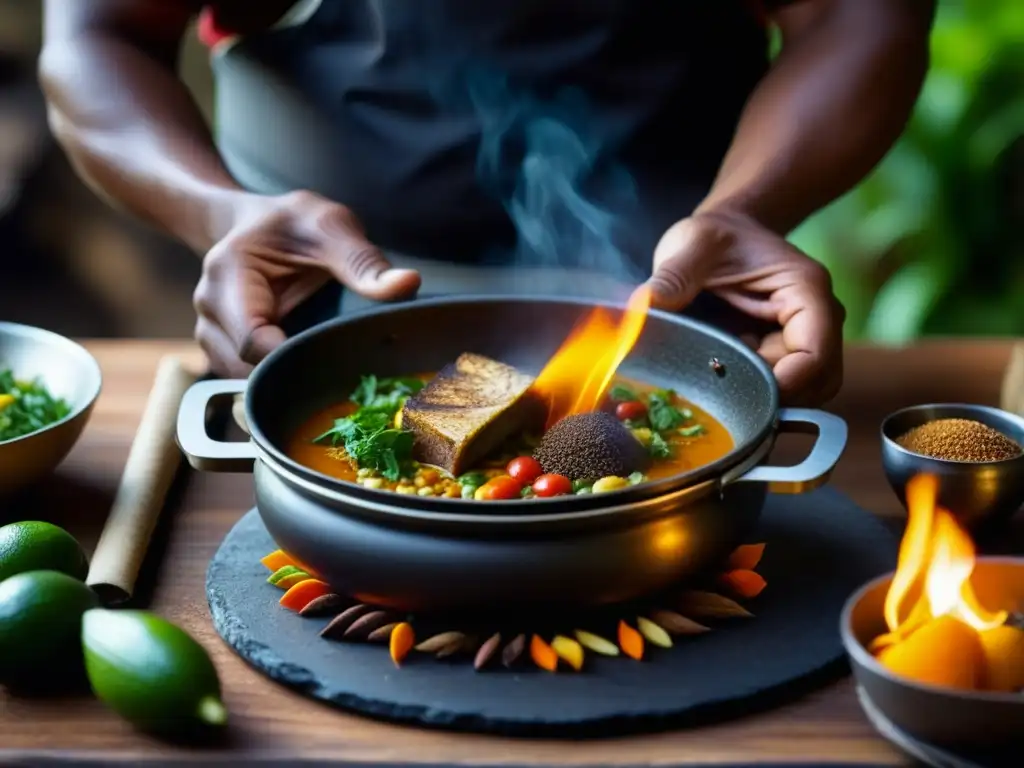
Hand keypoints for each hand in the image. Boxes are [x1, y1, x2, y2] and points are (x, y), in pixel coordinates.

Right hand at [193, 191, 420, 375]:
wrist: (256, 224)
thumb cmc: (292, 224)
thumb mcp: (331, 227)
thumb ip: (363, 260)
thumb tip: (408, 285)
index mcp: (229, 275)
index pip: (251, 340)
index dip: (290, 358)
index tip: (335, 357)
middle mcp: (210, 310)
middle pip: (245, 368)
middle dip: (292, 374)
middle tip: (342, 368)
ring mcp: (211, 334)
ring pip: (244, 381)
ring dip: (285, 382)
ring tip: (326, 367)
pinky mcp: (223, 351)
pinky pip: (248, 380)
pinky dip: (278, 380)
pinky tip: (309, 369)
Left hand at [647, 209, 844, 404]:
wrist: (724, 233)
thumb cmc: (715, 235)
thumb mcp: (693, 244)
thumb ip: (674, 276)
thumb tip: (641, 312)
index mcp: (805, 291)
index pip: (814, 355)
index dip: (786, 385)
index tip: (738, 395)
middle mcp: (816, 321)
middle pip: (814, 383)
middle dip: (770, 398)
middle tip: (719, 400)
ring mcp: (800, 341)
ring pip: (800, 393)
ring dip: (760, 400)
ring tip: (715, 393)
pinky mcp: (780, 355)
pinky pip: (778, 388)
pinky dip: (751, 395)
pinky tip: (716, 388)